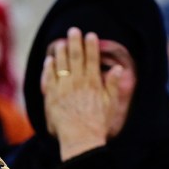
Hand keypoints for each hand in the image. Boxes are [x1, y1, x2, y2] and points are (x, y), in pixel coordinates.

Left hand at [41, 27, 121, 159]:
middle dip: (75, 42)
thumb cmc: (97, 124)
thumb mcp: (111, 104)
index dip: (91, 46)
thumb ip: (113, 85)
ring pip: (61, 65)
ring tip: (61, 42)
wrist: (80, 138)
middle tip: (74, 30)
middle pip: (75, 58)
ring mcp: (63, 89)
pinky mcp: (52, 97)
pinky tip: (50, 60)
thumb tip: (118, 68)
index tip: (91, 35)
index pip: (92, 60)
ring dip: (61, 51)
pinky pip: (49, 78)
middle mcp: (78, 83)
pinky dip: (49, 67)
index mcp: (93, 84)